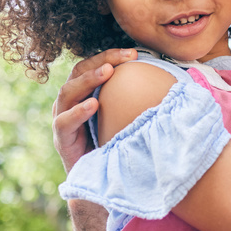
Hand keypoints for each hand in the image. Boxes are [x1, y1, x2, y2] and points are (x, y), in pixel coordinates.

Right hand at [53, 48, 136, 171]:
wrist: (98, 178)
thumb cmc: (113, 143)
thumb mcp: (124, 118)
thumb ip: (134, 100)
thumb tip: (168, 82)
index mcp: (84, 93)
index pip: (93, 66)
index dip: (110, 56)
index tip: (133, 53)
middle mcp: (70, 102)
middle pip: (79, 72)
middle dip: (102, 61)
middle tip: (124, 56)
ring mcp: (62, 119)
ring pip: (68, 92)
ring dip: (88, 80)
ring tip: (108, 71)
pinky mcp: (61, 139)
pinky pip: (64, 122)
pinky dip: (77, 112)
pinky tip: (93, 105)